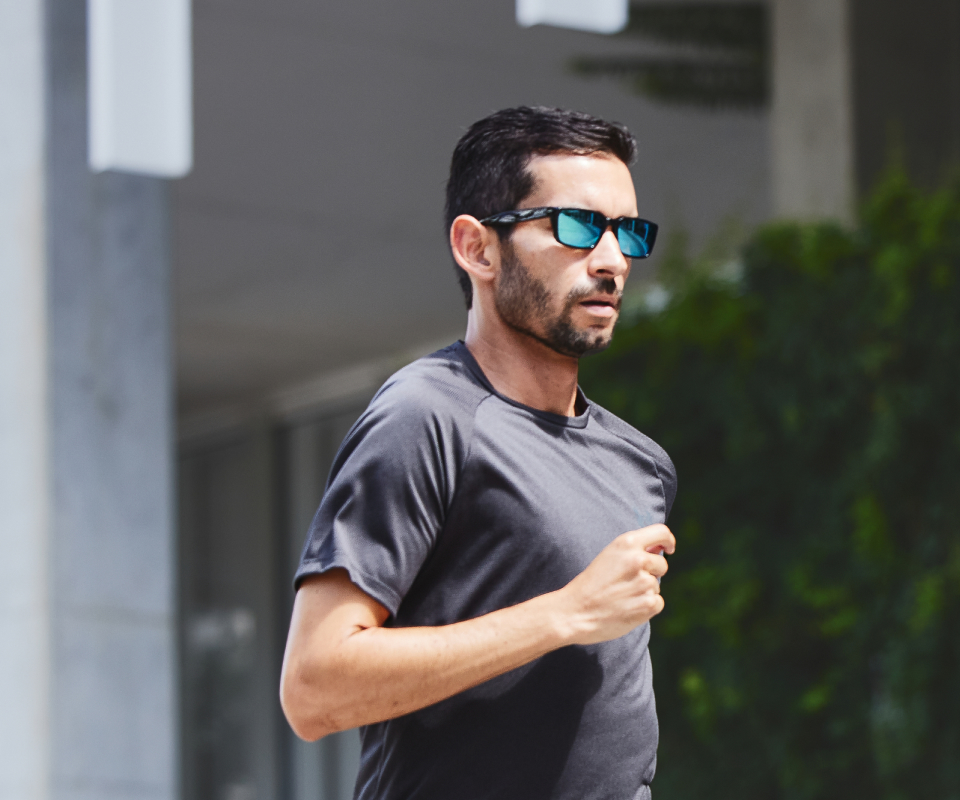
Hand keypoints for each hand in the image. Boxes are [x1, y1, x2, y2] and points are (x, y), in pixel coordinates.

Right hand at [555, 524, 674, 645]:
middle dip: (652, 572)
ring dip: (644, 592)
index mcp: (626, 543)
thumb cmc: (590, 584)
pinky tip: (626, 608)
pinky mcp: (648, 604)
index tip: (667, 549)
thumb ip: (633, 551)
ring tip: (620, 597)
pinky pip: (657, 602)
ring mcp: (645, 582)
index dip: (668, 541)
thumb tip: (661, 550)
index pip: (661, 532)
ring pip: (657, 585)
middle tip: (628, 582)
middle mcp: (638, 559)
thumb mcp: (608, 557)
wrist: (574, 612)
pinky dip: (646, 607)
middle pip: (662, 564)